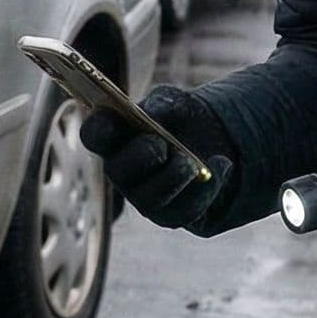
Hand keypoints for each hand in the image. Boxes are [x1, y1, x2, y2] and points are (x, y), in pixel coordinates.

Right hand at [76, 84, 239, 234]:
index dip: (98, 127)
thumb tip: (154, 114)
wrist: (213, 143)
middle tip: (161, 145)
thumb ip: (162, 104)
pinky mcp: (172, 215)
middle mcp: (124, 172)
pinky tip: (221, 164)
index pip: (94, 135)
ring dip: (173, 178)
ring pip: (150, 199)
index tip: (113, 116)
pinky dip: (207, 188)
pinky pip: (185, 210)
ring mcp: (145, 197)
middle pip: (117, 171)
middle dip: (139, 157)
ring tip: (191, 162)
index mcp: (116, 138)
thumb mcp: (175, 102)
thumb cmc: (181, 119)